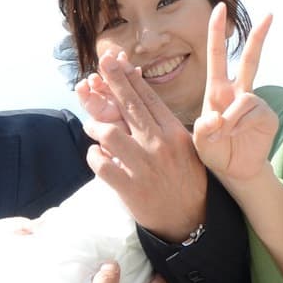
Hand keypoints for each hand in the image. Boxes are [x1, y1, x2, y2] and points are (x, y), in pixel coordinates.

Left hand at [80, 50, 205, 240]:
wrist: (190, 221)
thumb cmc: (186, 179)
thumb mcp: (185, 147)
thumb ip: (164, 125)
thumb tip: (141, 98)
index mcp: (174, 133)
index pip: (148, 98)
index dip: (130, 78)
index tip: (116, 61)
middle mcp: (159, 145)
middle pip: (130, 106)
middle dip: (112, 81)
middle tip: (100, 63)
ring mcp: (144, 166)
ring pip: (109, 134)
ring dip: (95, 127)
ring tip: (91, 127)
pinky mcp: (129, 187)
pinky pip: (101, 164)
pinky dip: (93, 156)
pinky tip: (95, 154)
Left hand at [192, 5, 276, 185]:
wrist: (235, 170)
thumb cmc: (214, 152)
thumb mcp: (200, 142)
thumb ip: (203, 130)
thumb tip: (217, 117)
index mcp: (216, 91)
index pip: (216, 55)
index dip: (217, 31)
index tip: (219, 8)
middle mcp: (237, 92)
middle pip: (250, 59)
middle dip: (259, 37)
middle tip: (270, 13)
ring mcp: (254, 103)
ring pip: (244, 99)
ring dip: (230, 119)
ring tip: (223, 134)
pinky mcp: (267, 115)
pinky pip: (252, 114)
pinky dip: (240, 125)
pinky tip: (237, 136)